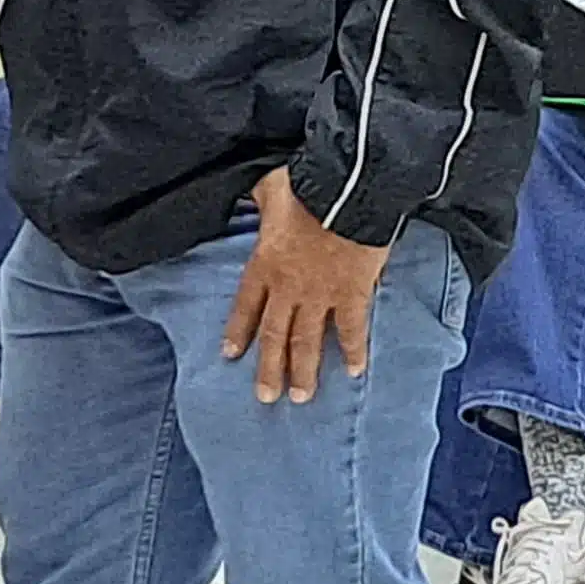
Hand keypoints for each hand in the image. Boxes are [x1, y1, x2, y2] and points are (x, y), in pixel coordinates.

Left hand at [219, 166, 388, 403]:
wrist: (348, 190)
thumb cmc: (308, 186)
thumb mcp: (271, 187)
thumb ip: (261, 199)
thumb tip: (253, 194)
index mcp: (264, 263)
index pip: (246, 305)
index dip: (238, 331)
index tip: (230, 355)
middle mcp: (288, 287)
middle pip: (273, 335)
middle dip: (269, 369)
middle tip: (266, 397)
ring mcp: (320, 295)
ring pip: (307, 341)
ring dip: (303, 371)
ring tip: (301, 397)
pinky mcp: (352, 293)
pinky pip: (351, 329)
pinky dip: (353, 350)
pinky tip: (354, 371)